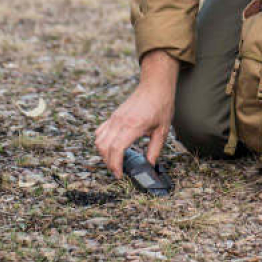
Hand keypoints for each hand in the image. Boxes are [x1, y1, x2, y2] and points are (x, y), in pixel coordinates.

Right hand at [95, 50, 178, 177]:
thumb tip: (149, 165)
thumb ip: (155, 150)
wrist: (155, 86)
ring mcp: (115, 117)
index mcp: (133, 125)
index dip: (115, 165)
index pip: (116, 148)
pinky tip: (112, 147)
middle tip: (119, 171)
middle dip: (109, 163)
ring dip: (103, 153)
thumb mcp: (162, 131)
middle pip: (104, 147)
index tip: (120, 175)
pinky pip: (100, 131)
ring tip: (115, 161)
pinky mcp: (114, 115)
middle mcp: (120, 121)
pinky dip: (102, 142)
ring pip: (99, 139)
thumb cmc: (161, 106)